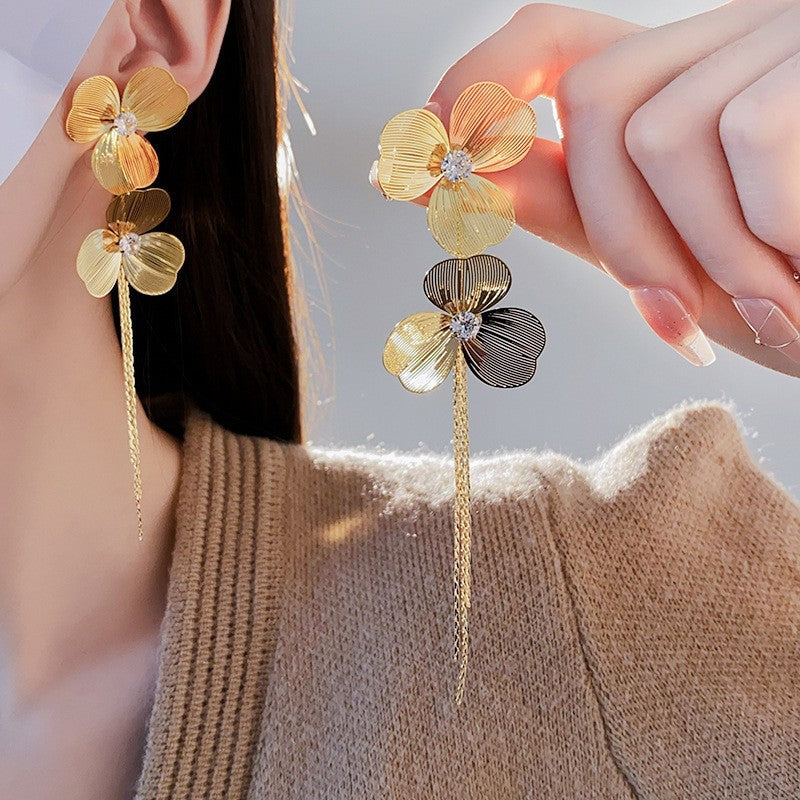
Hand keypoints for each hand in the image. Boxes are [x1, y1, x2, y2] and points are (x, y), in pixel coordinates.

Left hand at [378, 1, 799, 373]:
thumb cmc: (787, 291)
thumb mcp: (667, 253)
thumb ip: (570, 207)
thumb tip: (453, 177)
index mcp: (678, 86)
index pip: (553, 40)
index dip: (479, 85)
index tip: (411, 154)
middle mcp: (728, 39)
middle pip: (601, 97)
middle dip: (621, 234)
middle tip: (672, 318)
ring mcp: (783, 39)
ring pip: (666, 131)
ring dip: (703, 255)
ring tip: (769, 304)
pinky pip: (750, 144)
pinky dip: (765, 240)